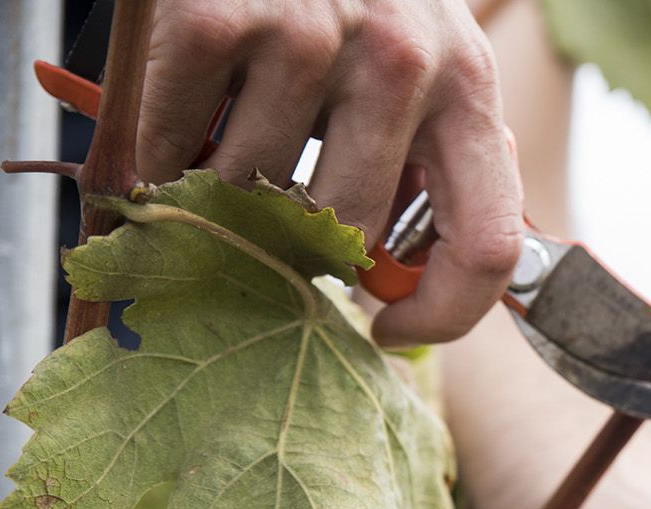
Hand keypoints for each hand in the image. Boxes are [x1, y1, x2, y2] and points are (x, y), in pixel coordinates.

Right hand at [138, 0, 521, 347]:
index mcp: (471, 90)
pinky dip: (161, 148)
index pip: (489, 247)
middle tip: (272, 221)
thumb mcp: (426, 74)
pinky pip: (177, 140)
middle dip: (303, 247)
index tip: (388, 333)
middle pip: (352, 235)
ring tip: (226, 142)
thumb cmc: (355, 3)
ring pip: (256, 197)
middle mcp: (406, 62)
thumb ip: (428, 169)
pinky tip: (177, 120)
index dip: (443, 318)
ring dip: (225, 191)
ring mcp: (313, 35)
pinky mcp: (218, 17)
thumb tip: (394, 290)